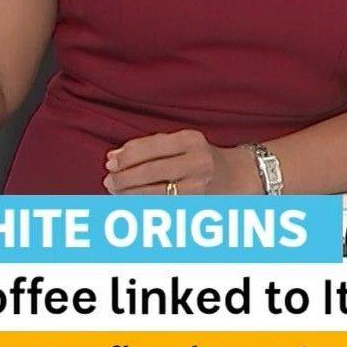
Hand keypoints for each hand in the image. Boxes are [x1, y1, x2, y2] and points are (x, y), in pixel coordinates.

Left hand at [104, 130, 251, 194]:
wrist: (238, 175)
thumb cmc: (201, 156)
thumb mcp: (180, 142)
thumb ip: (147, 146)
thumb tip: (112, 157)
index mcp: (190, 140)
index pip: (150, 147)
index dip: (126, 157)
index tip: (110, 163)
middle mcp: (197, 161)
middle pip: (150, 171)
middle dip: (123, 178)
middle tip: (108, 181)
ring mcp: (198, 185)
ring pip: (154, 193)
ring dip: (129, 194)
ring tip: (115, 192)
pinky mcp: (197, 204)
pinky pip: (162, 206)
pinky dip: (143, 205)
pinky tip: (131, 202)